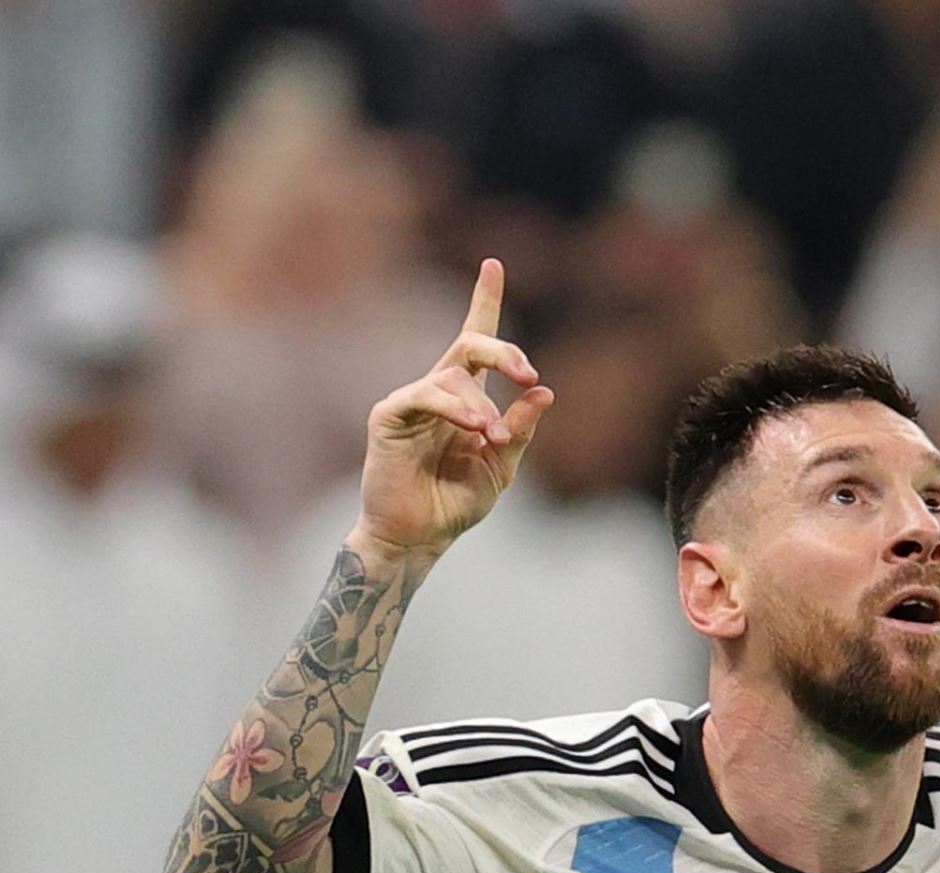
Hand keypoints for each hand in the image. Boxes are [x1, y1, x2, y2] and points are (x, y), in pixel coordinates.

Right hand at [355, 259, 554, 556]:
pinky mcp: (389, 416)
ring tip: (493, 438)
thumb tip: (545, 391)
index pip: (475, 340)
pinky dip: (456, 409)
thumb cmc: (456, 502)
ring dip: (482, 407)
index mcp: (466, 398)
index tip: (492, 263)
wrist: (420, 537)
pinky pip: (425, 396)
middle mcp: (438, 391)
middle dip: (502, 351)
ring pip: (453, 376)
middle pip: (469, 344)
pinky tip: (475, 429)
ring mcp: (411, 401)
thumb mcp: (502, 466)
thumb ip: (521, 429)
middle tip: (527, 374)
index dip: (483, 300)